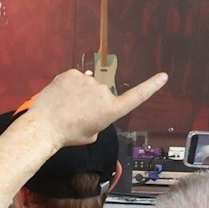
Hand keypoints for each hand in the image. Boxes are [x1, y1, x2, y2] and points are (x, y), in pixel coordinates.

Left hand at [23, 68, 167, 146]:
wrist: (45, 126)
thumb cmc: (68, 134)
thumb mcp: (92, 132)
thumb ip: (99, 117)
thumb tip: (94, 104)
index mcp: (111, 110)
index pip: (137, 96)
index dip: (151, 86)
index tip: (163, 76)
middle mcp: (104, 93)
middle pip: (102, 92)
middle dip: (91, 100)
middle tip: (76, 113)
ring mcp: (89, 81)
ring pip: (87, 84)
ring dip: (79, 92)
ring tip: (66, 105)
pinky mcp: (73, 73)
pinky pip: (74, 77)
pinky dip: (68, 85)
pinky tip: (60, 96)